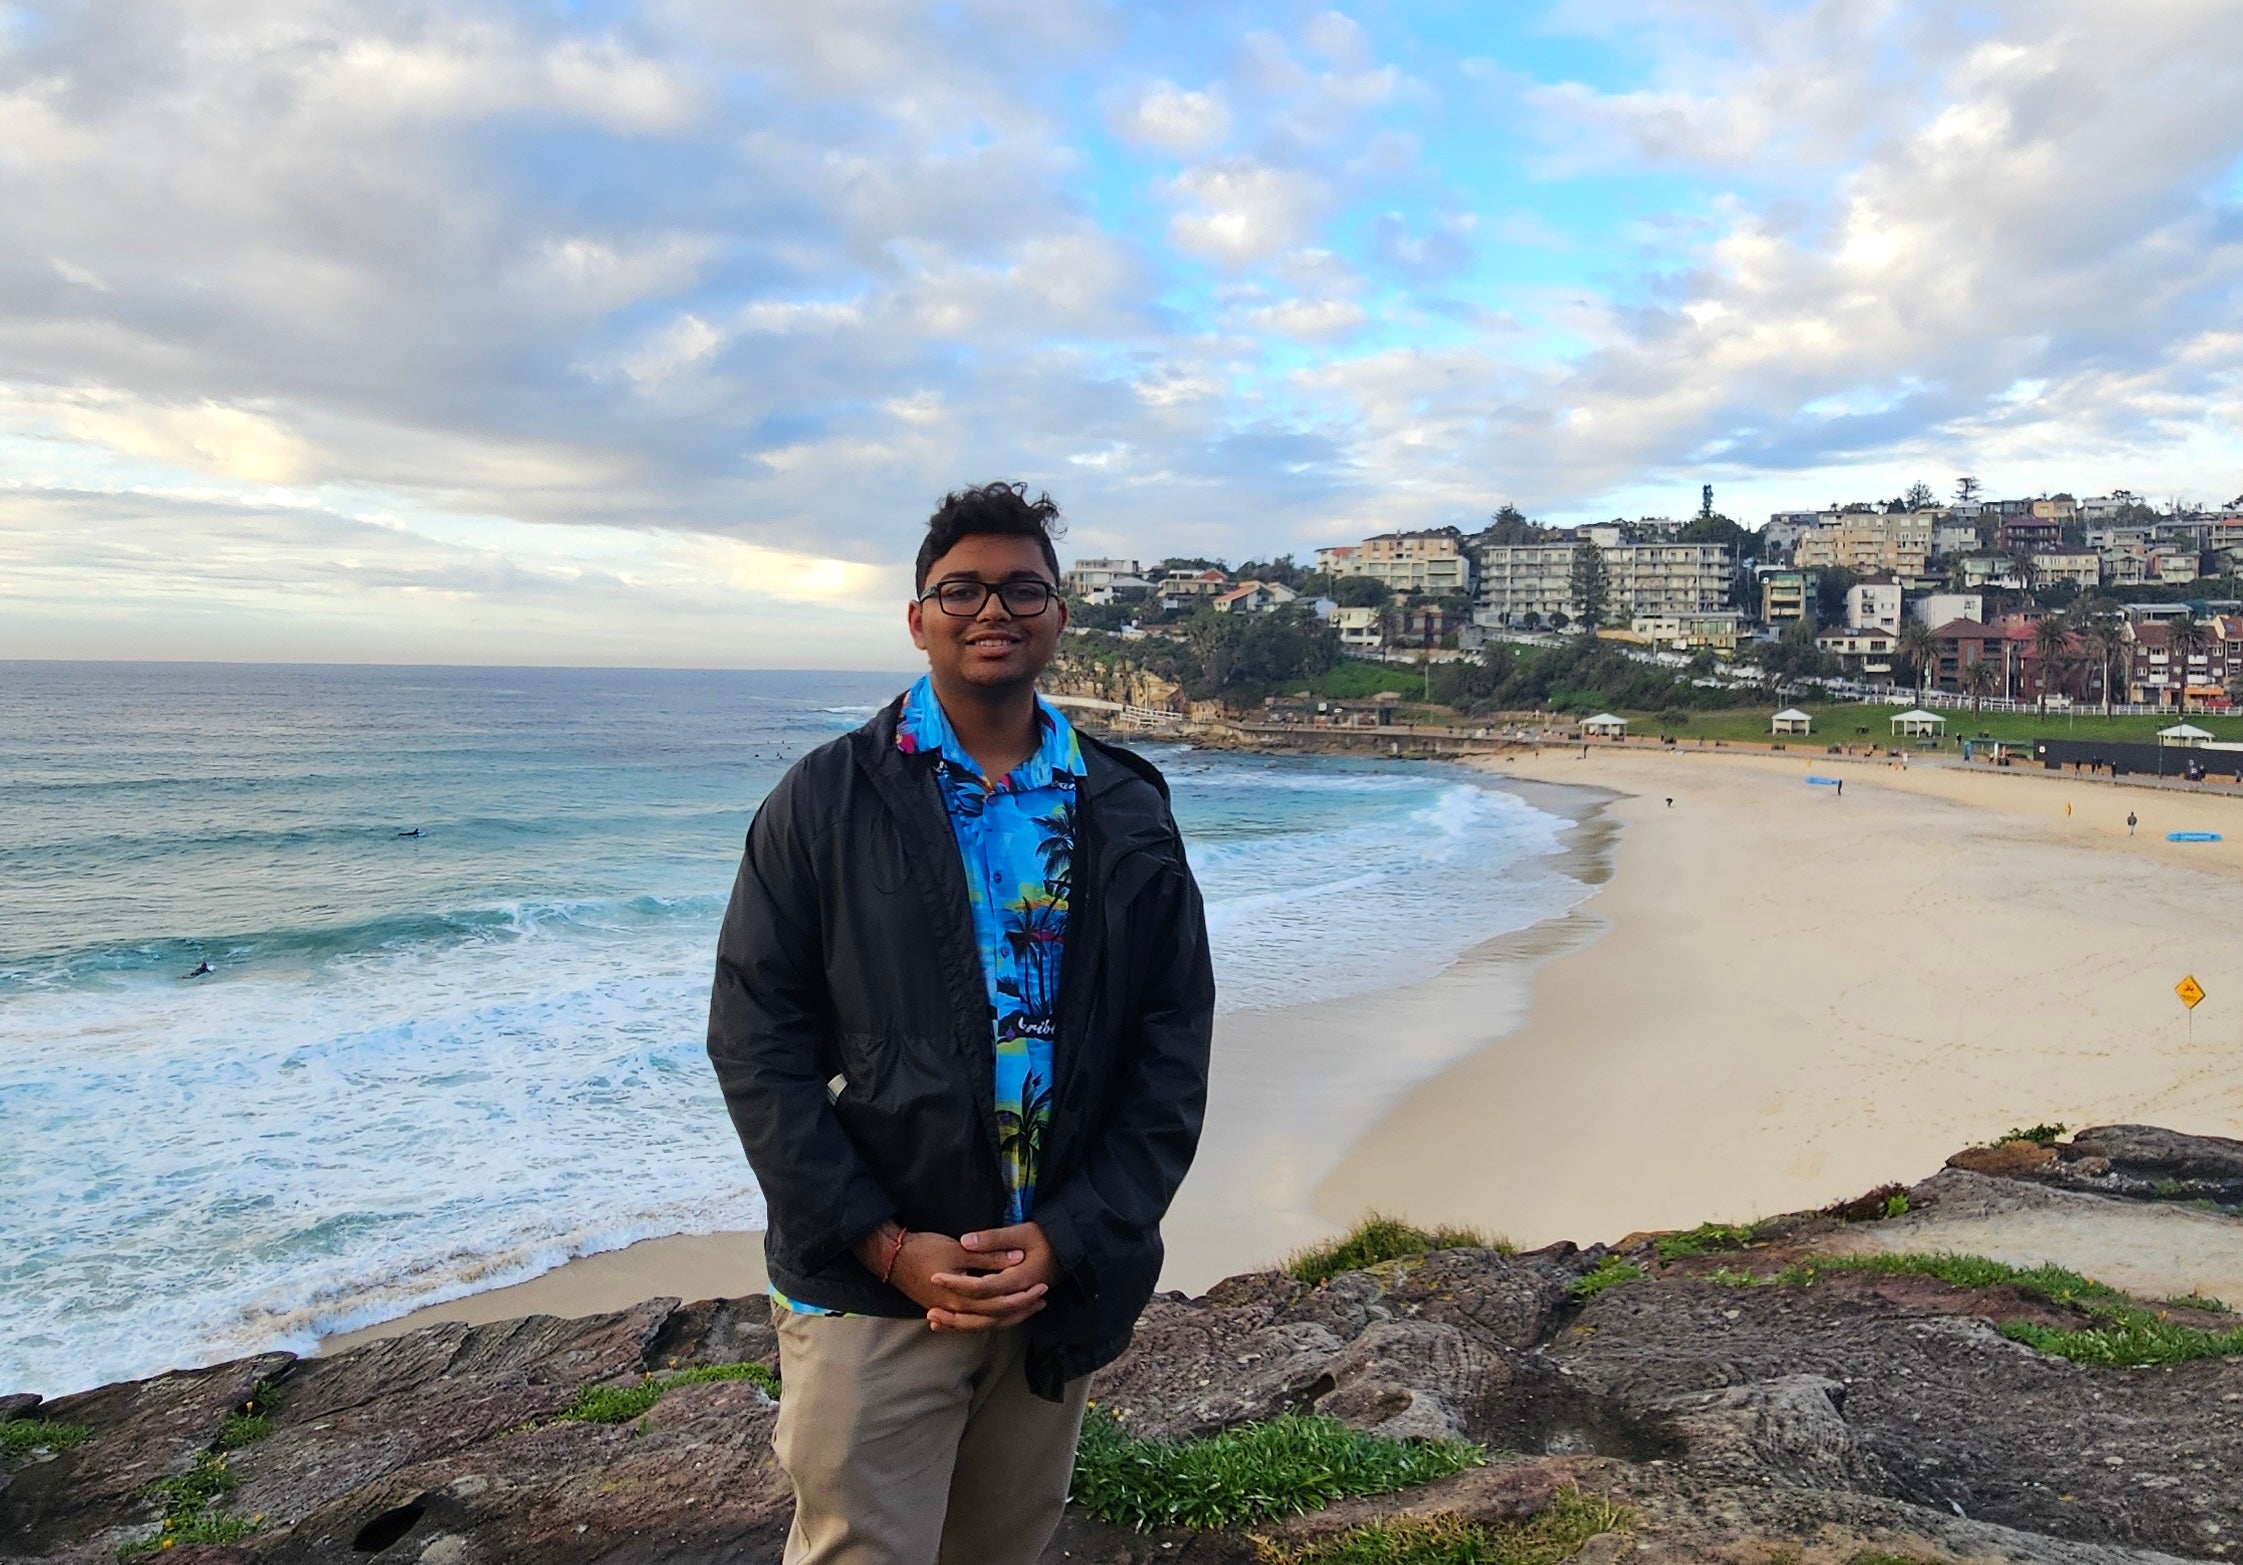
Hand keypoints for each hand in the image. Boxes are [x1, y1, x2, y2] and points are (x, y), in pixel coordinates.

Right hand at [855, 1224, 1049, 1330]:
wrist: (891, 1256)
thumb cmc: (924, 1249)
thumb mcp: (959, 1249)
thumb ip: (989, 1256)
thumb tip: (1018, 1259)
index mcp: (962, 1298)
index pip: (1000, 1305)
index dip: (1023, 1298)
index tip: (1042, 1288)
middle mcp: (956, 1311)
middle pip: (995, 1318)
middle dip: (1020, 1309)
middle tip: (1042, 1300)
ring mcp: (948, 1312)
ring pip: (983, 1323)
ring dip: (1006, 1316)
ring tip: (1026, 1308)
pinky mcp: (942, 1308)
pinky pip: (969, 1321)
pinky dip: (986, 1319)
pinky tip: (996, 1315)